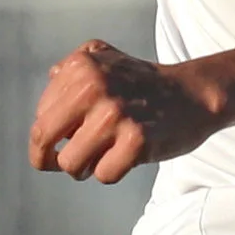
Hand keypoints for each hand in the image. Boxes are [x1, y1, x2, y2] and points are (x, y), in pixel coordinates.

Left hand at [29, 41, 223, 183]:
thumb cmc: (144, 84)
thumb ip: (69, 69)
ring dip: (85, 168)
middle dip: (48, 159)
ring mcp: (116, 115)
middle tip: (65, 162)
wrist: (194, 94)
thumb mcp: (104, 59)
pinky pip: (103, 175)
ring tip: (103, 155)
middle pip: (43, 141)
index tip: (68, 138)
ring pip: (71, 164)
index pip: (40, 118)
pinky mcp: (137, 141)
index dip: (49, 136)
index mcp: (81, 68)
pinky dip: (112, 172)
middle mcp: (94, 87)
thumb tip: (46, 93)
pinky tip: (126, 157)